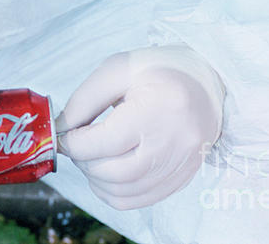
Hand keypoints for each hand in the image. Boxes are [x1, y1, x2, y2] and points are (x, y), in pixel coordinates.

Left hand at [56, 45, 224, 209]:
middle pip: (115, 173)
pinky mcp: (183, 177)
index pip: (105, 142)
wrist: (207, 79)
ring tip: (91, 157)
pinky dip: (115, 193)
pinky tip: (106, 173)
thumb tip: (61, 129)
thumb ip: (85, 100)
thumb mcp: (118, 70)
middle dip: (84, 162)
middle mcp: (174, 143)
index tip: (64, 135)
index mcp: (158, 110)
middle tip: (76, 145)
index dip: (75, 143)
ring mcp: (182, 165)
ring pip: (125, 192)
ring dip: (96, 180)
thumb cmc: (159, 69)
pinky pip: (141, 200)